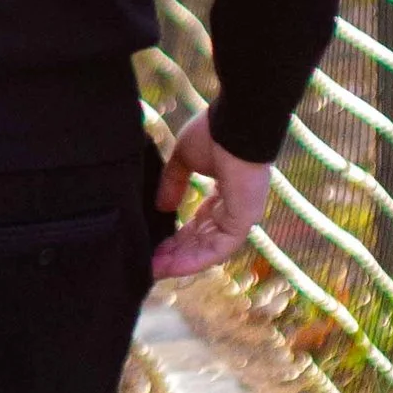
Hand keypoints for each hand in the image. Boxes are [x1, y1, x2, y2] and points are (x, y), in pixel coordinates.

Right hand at [151, 109, 273, 277]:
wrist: (235, 124)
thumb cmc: (214, 133)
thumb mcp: (184, 159)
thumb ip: (173, 183)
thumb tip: (161, 207)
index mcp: (223, 192)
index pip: (199, 223)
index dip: (176, 237)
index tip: (153, 247)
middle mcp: (233, 208)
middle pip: (201, 239)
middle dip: (175, 253)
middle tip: (149, 264)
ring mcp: (240, 216)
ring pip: (209, 249)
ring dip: (182, 261)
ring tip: (155, 269)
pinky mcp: (243, 220)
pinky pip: (219, 248)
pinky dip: (195, 259)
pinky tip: (171, 266)